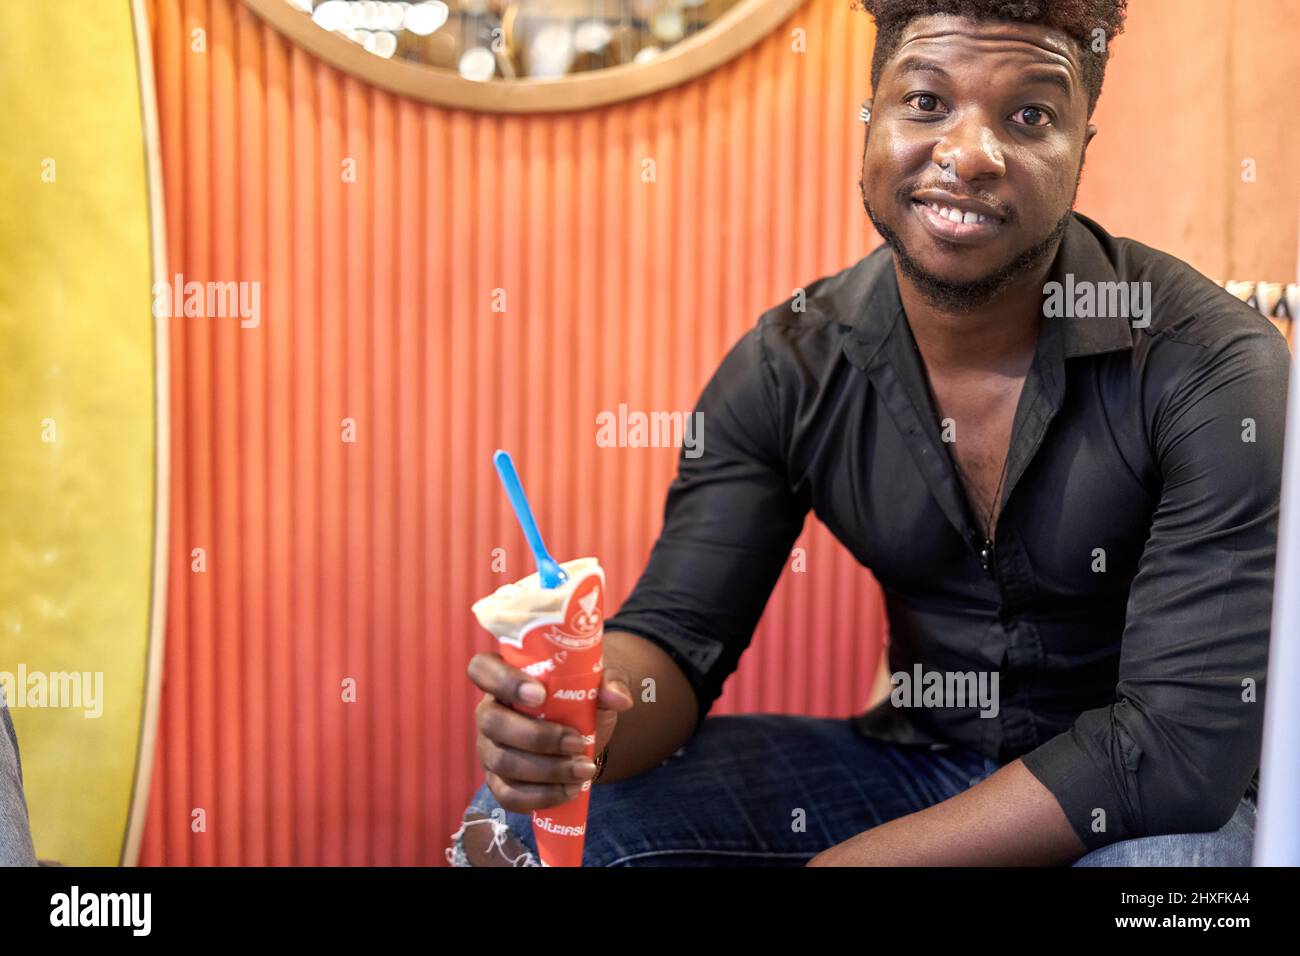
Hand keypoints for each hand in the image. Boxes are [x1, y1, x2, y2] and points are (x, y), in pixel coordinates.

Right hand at [467, 652, 633, 812]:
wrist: (583, 731)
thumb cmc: (580, 698)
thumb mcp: (596, 684)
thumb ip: (608, 683)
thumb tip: (619, 698)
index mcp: (505, 677)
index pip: (482, 668)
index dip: (505, 681)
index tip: (540, 694)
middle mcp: (489, 711)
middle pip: (492, 722)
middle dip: (537, 737)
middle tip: (577, 742)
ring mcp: (489, 748)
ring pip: (502, 762)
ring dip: (547, 770)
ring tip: (584, 769)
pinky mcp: (497, 781)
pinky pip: (508, 795)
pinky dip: (542, 796)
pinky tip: (570, 790)